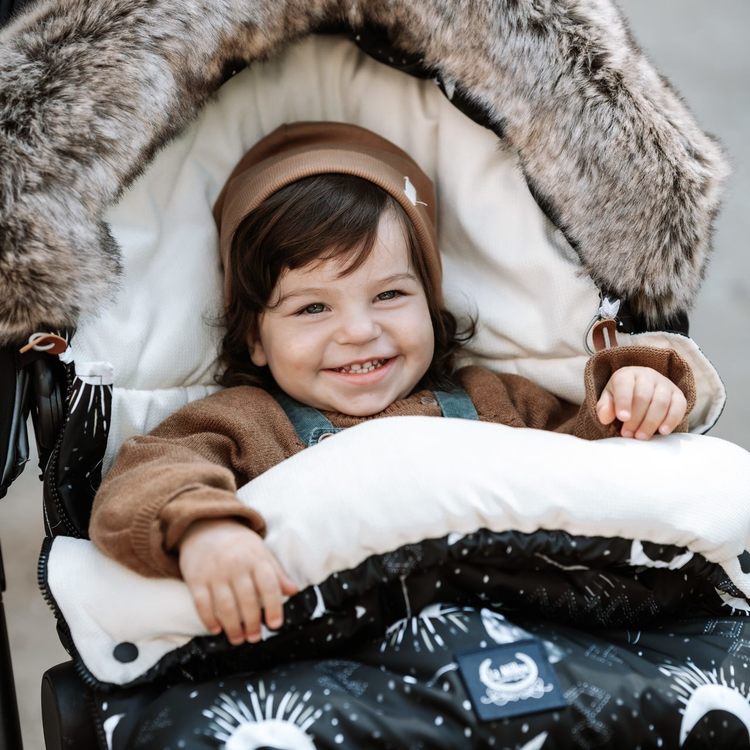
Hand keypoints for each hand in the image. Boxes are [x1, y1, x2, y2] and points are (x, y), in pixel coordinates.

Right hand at [179, 519, 297, 644]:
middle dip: (252, 623)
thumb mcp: (261, 552)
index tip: (275, 625)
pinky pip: (202, 604)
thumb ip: (277, 573)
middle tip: (254, 638)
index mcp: (256, 558)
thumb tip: (294, 591)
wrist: (206, 526)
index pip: (269, 585)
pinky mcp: (196, 578)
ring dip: (233, 627)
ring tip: (238, 638)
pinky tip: (216, 629)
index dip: (274, 607)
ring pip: (225, 606)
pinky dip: (209, 620)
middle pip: (247, 600)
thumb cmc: (239, 544)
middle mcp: (236, 565)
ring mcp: (215, 572)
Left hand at [596, 366, 686, 439]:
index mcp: (627, 374)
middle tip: (628, 434)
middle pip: (644, 396)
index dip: (624, 402)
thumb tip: (605, 418)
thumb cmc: (622, 395)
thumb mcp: (609, 398)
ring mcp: (665, 384)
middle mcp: (647, 376)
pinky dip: (672, 420)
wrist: (642, 388)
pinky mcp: (678, 395)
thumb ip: (604, 407)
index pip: (625, 385)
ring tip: (641, 436)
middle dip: (636, 418)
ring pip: (661, 402)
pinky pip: (679, 407)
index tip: (622, 418)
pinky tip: (663, 431)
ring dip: (651, 422)